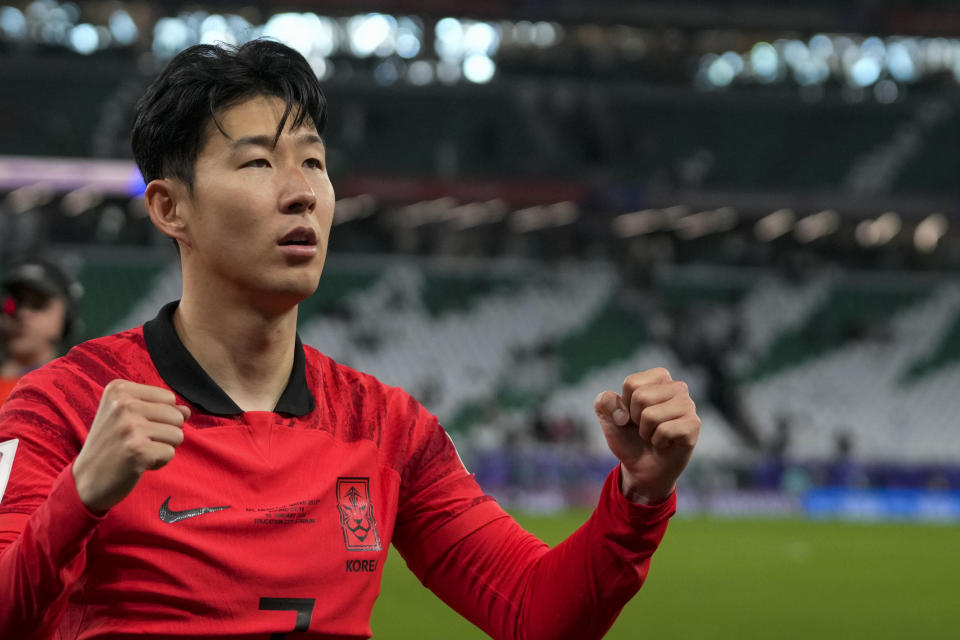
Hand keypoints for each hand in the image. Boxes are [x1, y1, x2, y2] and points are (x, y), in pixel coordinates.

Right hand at [72, 380, 189, 513]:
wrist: (84, 481)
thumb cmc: (111, 446)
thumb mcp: (129, 418)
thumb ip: (160, 409)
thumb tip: (187, 410)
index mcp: (119, 389)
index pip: (168, 398)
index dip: (159, 416)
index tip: (133, 427)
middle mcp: (123, 404)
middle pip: (176, 415)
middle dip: (164, 433)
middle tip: (136, 442)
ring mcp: (130, 427)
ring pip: (177, 434)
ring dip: (162, 447)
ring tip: (137, 452)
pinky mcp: (138, 450)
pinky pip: (170, 453)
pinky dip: (158, 462)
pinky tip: (137, 464)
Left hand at [594, 368, 699, 504]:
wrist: (641, 468)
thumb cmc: (629, 437)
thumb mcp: (609, 418)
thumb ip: (604, 402)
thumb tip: (621, 410)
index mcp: (659, 378)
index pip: (631, 383)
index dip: (624, 405)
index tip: (632, 415)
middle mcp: (678, 387)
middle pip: (640, 397)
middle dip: (635, 419)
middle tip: (645, 427)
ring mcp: (688, 405)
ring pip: (651, 415)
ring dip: (646, 432)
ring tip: (654, 435)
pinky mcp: (693, 425)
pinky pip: (664, 431)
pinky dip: (657, 442)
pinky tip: (665, 443)